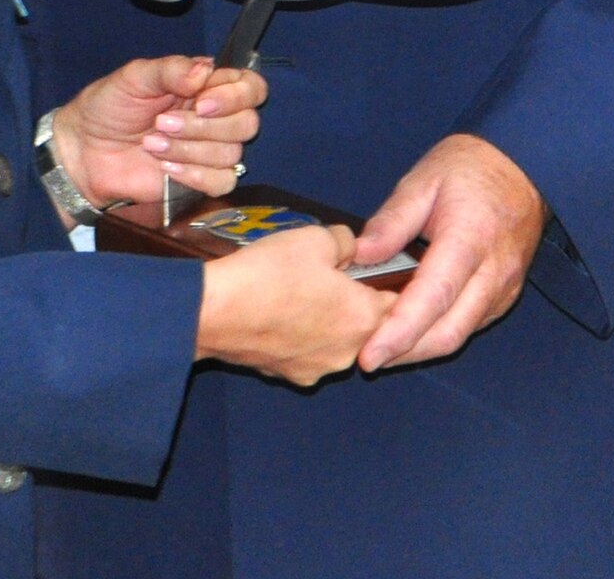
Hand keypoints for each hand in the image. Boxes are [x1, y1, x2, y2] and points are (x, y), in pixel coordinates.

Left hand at [48, 55, 265, 213]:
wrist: (85, 150)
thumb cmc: (109, 107)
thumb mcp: (135, 76)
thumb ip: (171, 69)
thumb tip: (204, 71)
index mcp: (205, 85)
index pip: (250, 86)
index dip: (234, 96)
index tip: (200, 103)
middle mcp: (214, 116)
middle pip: (247, 123)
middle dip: (204, 127)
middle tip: (162, 123)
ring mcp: (209, 150)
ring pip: (232, 154)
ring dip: (190, 149)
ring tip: (152, 143)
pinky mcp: (200, 180)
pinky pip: (223, 182)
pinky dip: (195, 175)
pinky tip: (166, 167)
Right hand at [196, 223, 396, 385]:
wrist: (214, 311)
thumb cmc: (270, 273)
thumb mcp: (315, 238)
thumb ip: (345, 242)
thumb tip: (350, 249)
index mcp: (363, 318)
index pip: (398, 306)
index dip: (390, 285)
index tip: (382, 273)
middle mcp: (347, 353)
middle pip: (366, 325)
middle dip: (354, 302)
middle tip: (332, 275)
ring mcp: (315, 369)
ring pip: (334, 340)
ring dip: (326, 320)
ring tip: (299, 291)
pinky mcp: (287, 375)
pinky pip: (305, 351)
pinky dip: (299, 334)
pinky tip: (278, 311)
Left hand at [352, 134, 545, 370]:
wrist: (521, 165)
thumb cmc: (469, 168)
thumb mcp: (423, 180)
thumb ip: (392, 220)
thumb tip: (359, 256)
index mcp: (469, 239)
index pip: (433, 298)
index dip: (399, 333)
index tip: (369, 356)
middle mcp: (492, 273)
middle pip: (448, 332)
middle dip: (406, 353)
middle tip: (366, 359)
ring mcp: (503, 288)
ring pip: (459, 335)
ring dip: (420, 348)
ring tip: (381, 346)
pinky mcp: (504, 295)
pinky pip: (470, 325)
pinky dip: (438, 334)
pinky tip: (411, 329)